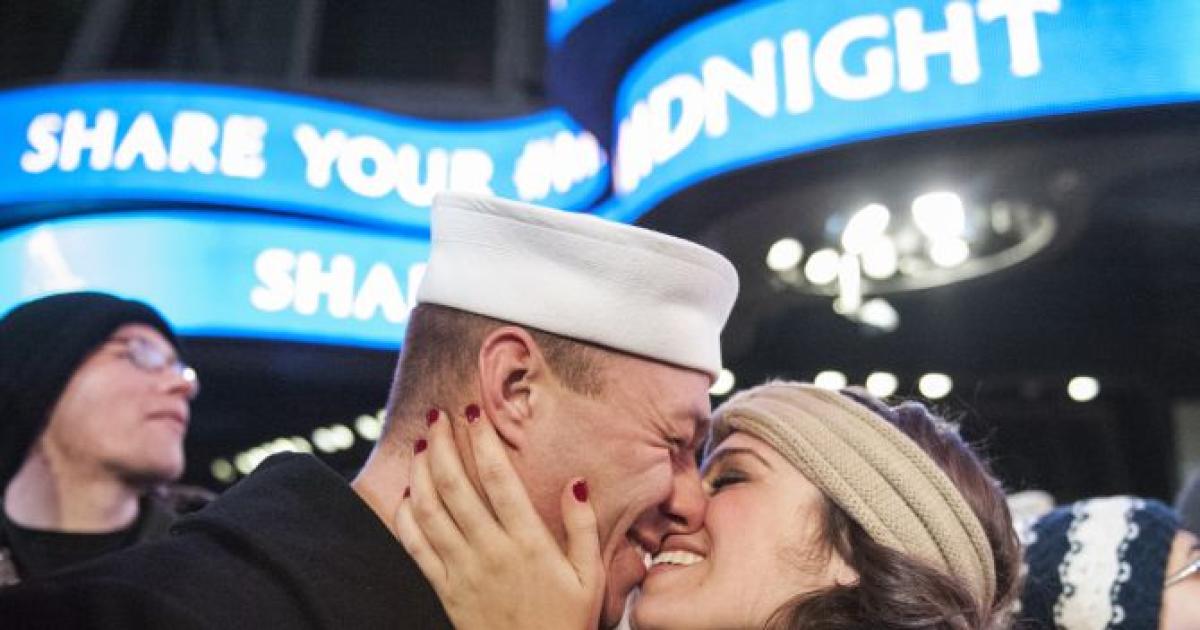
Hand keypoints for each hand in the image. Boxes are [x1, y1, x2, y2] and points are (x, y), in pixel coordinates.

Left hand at [395, 406, 603, 629]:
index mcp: (528, 543)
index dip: (482, 440)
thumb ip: (583, 528)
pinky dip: (406, 516)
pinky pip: (415, 547)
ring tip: (420, 444)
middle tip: (437, 416)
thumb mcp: (590, 577)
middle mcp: (490, 551)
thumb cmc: (566, 623)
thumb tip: (576, 483)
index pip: (499, 479)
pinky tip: (407, 495)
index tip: (474, 412)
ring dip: (420, 473)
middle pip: (455, 486)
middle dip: (442, 444)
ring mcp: (462, 571)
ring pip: (429, 511)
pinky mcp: (443, 590)